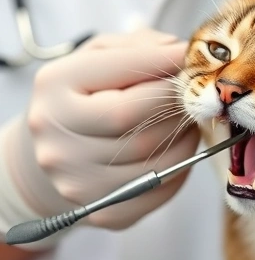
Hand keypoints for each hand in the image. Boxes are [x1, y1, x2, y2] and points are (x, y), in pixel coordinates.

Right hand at [4, 29, 198, 229]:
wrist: (58, 151)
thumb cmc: (86, 96)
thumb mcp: (100, 56)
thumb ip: (139, 47)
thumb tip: (180, 52)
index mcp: (54, 87)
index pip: (122, 73)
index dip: (164, 64)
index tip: (190, 55)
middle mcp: (57, 137)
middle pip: (136, 121)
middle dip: (177, 104)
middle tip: (195, 94)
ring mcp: (77, 181)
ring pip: (155, 160)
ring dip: (186, 137)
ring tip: (190, 121)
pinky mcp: (104, 213)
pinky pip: (160, 190)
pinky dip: (182, 167)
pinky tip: (180, 148)